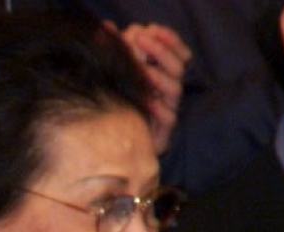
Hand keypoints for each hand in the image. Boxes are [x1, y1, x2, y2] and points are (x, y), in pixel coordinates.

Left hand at [112, 22, 188, 153]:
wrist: (113, 151)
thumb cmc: (115, 110)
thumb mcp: (114, 77)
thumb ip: (115, 52)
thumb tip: (106, 27)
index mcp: (162, 76)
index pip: (177, 52)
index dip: (168, 39)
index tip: (150, 28)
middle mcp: (168, 91)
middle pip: (177, 66)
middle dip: (160, 49)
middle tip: (140, 39)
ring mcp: (167, 110)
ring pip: (174, 88)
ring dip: (157, 75)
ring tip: (141, 69)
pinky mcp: (163, 132)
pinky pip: (169, 117)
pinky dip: (159, 107)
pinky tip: (147, 101)